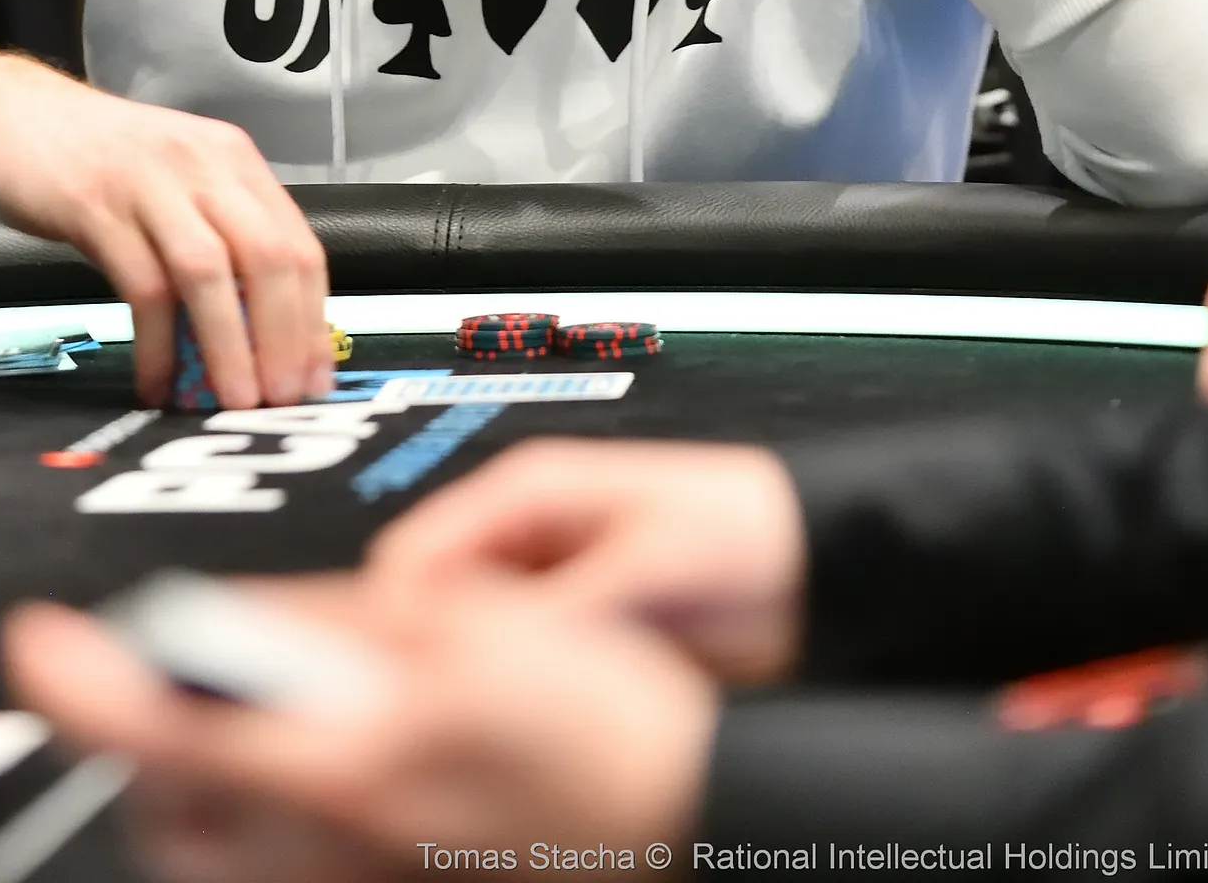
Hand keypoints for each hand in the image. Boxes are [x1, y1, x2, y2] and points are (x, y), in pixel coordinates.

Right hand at [0, 54, 330, 410]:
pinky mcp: (94, 204)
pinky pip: (141, 285)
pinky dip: (156, 343)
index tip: (314, 378)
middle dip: (284, 338)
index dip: (313, 318)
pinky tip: (156, 382)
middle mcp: (202, 163)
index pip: (299, 243)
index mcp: (233, 160)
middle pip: (267, 256)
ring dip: (228, 346)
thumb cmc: (100, 160)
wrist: (9, 112)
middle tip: (283, 401)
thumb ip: (219, 238)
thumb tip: (261, 332)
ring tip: (234, 402)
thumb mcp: (175, 183)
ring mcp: (149, 181)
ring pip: (209, 272)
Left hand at [4, 571, 716, 880]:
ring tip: (239, 716)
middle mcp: (333, 852)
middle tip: (164, 670)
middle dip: (144, 737)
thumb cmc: (597, 719)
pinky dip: (250, 830)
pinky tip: (300, 775)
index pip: (164, 727)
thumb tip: (234, 620)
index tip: (36, 644)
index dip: (82, 686)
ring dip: (192, 784)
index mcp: (351, 765)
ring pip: (211, 856)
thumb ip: (336, 623)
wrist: (684, 815)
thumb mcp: (467, 621)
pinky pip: (271, 880)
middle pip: (169, 810)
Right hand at [367, 438, 806, 684]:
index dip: (393, 618)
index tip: (386, 682)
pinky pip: (517, 655)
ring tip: (486, 721)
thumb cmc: (748, 538)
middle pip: (436, 595)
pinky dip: (511, 682)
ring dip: (472, 671)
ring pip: (471, 633)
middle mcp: (532, 525)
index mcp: (533, 485)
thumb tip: (478, 647)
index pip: (416, 550)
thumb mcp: (647, 571)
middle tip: (432, 715)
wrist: (821, 566)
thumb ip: (558, 606)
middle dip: (428, 651)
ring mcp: (553, 573)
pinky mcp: (579, 616)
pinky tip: (528, 718)